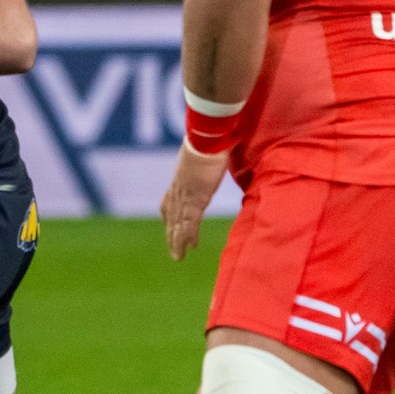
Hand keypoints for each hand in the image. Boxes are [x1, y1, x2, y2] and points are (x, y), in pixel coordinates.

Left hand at [161, 144, 228, 259]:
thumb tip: (224, 145)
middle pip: (173, 218)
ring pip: (179, 224)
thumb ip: (211, 154)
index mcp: (180, 179)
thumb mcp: (206, 150)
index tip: (171, 228)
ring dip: (178, 242)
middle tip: (174, 252)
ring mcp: (186, 195)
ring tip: (178, 257)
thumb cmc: (210, 138)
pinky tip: (190, 247)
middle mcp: (179, 190)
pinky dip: (189, 237)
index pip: (170, 203)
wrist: (207, 136)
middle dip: (173, 235)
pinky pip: (190, 222)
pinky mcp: (196, 199)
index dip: (171, 218)